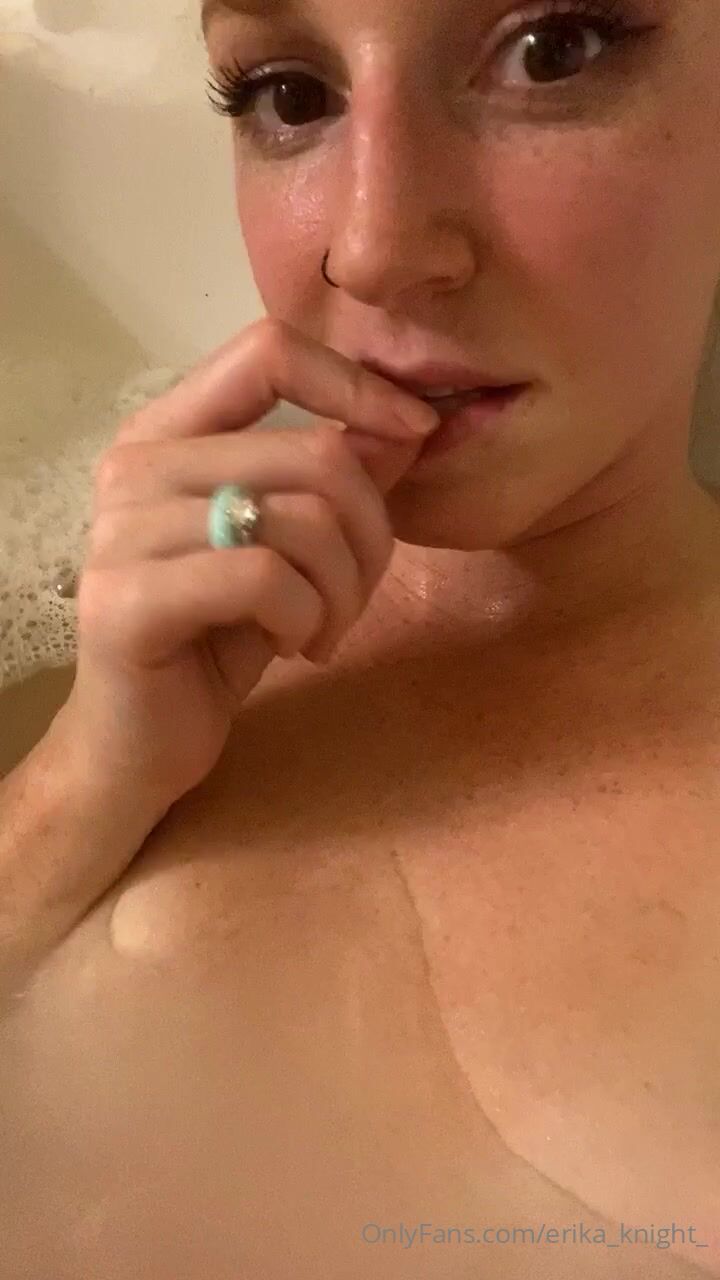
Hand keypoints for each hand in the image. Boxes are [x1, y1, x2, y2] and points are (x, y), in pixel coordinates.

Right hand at [62, 319, 438, 808]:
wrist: (140, 742)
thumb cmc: (218, 637)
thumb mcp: (292, 550)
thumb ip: (335, 480)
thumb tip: (407, 423)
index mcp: (168, 432)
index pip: (266, 351)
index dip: (355, 385)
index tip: (415, 432)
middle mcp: (135, 466)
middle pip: (314, 455)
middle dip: (371, 535)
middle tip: (358, 594)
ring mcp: (122, 531)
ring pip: (301, 520)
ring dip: (344, 590)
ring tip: (322, 630)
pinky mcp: (127, 600)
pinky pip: (265, 579)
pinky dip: (307, 619)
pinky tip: (293, 647)